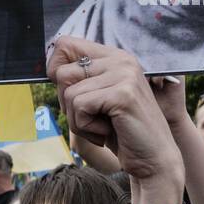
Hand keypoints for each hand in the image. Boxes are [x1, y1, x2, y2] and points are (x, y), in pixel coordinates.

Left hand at [47, 37, 181, 182]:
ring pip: (69, 94)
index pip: (66, 44)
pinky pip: (80, 107)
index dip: (55, 70)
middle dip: (68, 105)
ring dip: (79, 120)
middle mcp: (121, 60)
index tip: (70, 94)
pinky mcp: (123, 93)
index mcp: (114, 57)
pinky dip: (87, 127)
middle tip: (93, 118)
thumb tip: (50, 68)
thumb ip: (79, 80)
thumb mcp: (96, 100)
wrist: (152, 159)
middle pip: (62, 74)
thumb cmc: (120, 131)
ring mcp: (124, 74)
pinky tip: (108, 131)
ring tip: (103, 126)